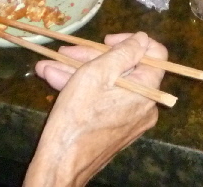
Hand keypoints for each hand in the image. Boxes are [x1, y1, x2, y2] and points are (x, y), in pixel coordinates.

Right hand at [24, 32, 167, 186]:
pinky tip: (54, 79)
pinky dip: (82, 90)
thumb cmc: (78, 116)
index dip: (131, 41)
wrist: (61, 164)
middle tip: (66, 52)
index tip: (106, 40)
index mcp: (147, 90)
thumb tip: (142, 38)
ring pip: (108, 85)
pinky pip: (103, 101)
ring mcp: (130, 119)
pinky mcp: (114, 130)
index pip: (155, 54)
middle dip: (92, 57)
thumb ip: (124, 52)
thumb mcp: (98, 73)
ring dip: (79, 72)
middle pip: (124, 69)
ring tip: (48, 65)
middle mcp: (145, 106)